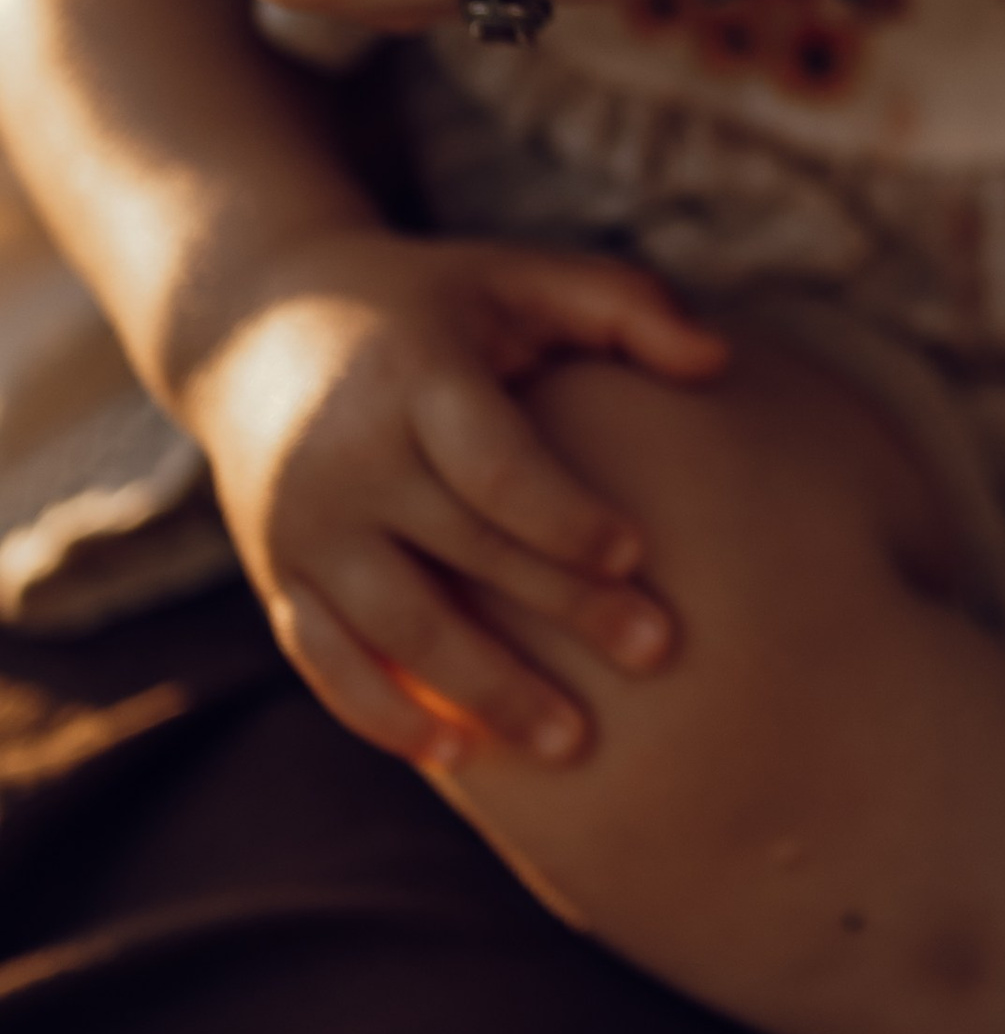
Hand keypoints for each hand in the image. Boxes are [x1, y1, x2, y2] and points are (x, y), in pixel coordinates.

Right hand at [181, 230, 726, 760]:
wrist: (255, 326)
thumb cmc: (432, 306)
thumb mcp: (516, 277)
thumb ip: (623, 305)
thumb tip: (719, 360)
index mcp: (415, 378)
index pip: (492, 463)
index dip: (563, 515)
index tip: (638, 553)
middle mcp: (348, 457)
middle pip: (462, 551)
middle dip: (562, 610)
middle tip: (656, 652)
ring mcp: (304, 524)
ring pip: (395, 626)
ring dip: (483, 690)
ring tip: (573, 743)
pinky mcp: (278, 573)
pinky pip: (325, 661)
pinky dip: (384, 715)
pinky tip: (459, 756)